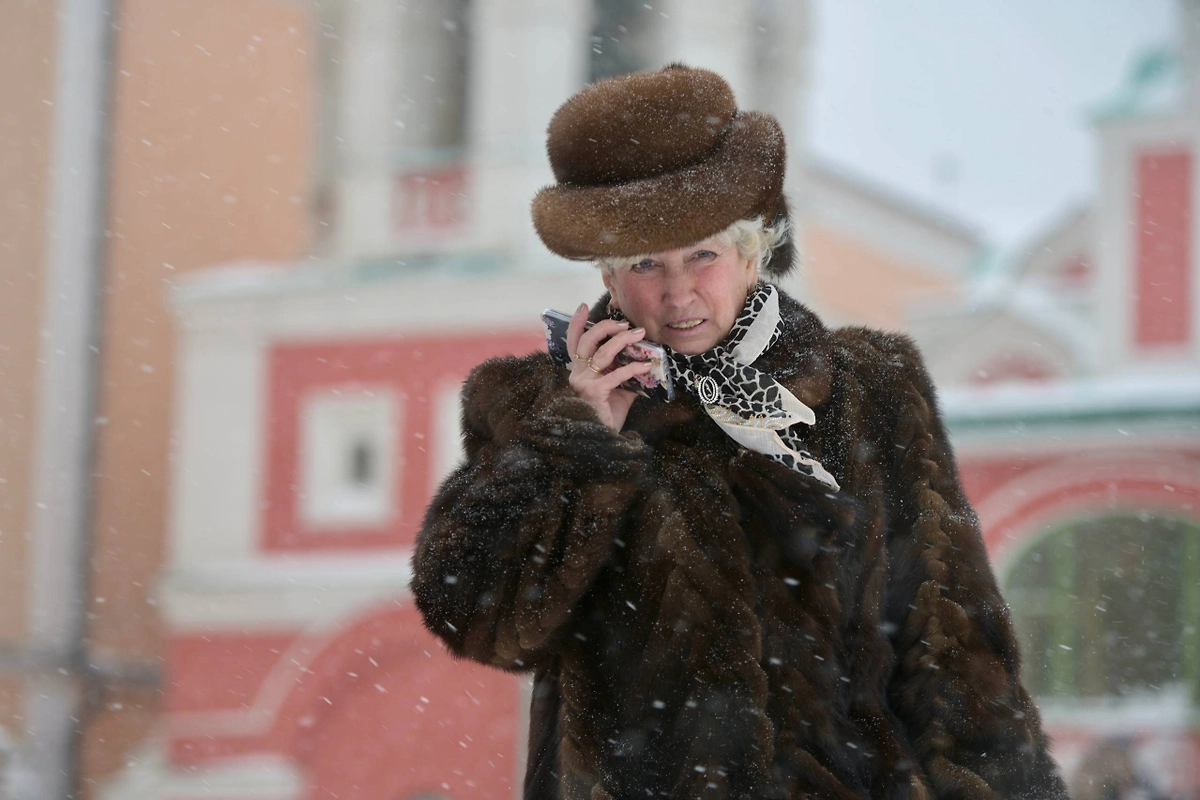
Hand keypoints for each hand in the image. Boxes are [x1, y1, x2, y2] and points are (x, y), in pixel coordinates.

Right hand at [566, 302, 654, 430]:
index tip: (584, 306)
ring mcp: (584, 382)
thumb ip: (625, 373)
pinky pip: (616, 375)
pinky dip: (633, 368)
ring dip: (622, 341)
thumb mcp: (618, 388)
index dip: (577, 323)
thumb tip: (644, 359)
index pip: (574, 341)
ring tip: (639, 335)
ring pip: (602, 353)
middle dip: (607, 328)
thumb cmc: (607, 412)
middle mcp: (577, 373)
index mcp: (579, 370)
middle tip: (626, 324)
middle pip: (587, 341)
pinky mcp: (595, 392)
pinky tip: (647, 366)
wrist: (602, 437)